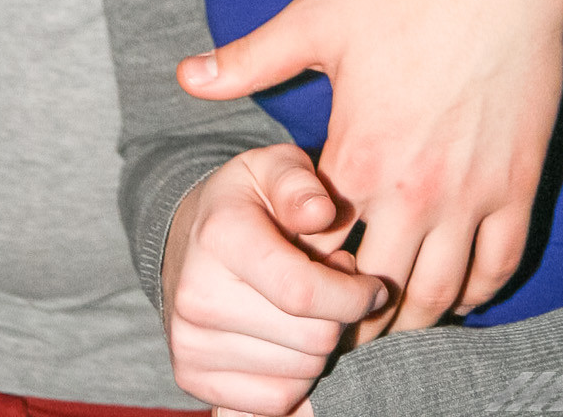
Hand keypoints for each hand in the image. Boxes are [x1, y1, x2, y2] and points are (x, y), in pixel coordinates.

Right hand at [162, 145, 384, 414]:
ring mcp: (190, 342)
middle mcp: (197, 294)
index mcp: (221, 235)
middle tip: (336, 290)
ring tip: (311, 310)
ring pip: (300, 375)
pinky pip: (275, 401)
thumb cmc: (248, 202)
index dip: (355, 296)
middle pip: (311, 340)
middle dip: (341, 318)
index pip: (304, 293)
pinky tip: (290, 341)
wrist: (188, 240)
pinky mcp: (192, 377)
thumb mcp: (274, 168)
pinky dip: (297, 378)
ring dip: (321, 348)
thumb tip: (322, 212)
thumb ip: (300, 182)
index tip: (374, 287)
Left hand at [178, 0, 562, 333]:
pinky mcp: (517, 186)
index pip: (318, 250)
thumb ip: (249, 59)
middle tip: (337, 324)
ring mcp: (472, 195)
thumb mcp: (315, 20)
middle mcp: (414, 191)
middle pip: (377, 291)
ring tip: (392, 323)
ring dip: (412, 322)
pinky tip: (458, 292)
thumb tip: (184, 77)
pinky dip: (476, 293)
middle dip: (352, 317)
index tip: (293, 277)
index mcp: (358, 157)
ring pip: (440, 294)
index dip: (301, 269)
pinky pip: (499, 266)